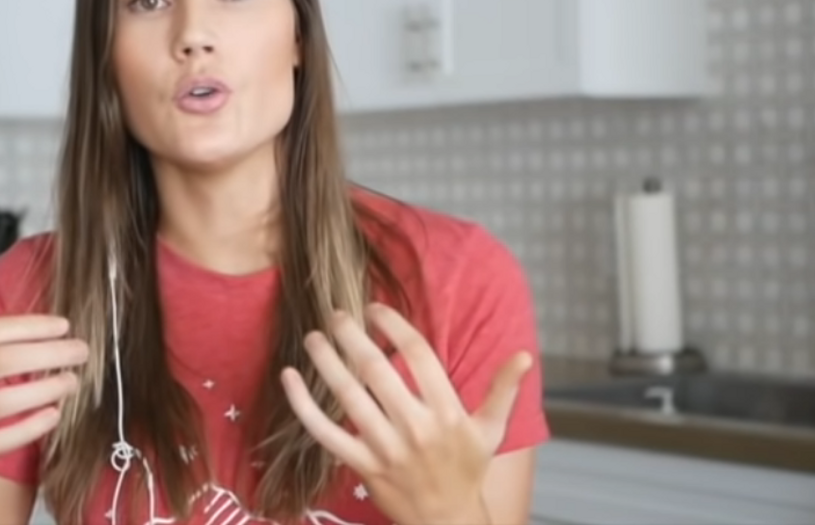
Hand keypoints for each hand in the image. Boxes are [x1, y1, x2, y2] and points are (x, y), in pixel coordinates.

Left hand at [281, 303, 531, 524]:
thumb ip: (503, 389)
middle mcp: (416, 427)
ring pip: (349, 396)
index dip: (394, 327)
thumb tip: (525, 355)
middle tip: (335, 313)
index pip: (419, 356)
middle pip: (377, 370)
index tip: (376, 309)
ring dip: (327, 362)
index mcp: (447, 413)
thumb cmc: (466, 470)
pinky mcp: (362, 465)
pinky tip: (290, 378)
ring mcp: (386, 448)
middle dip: (352, 336)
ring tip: (314, 336)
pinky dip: (303, 405)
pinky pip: (325, 431)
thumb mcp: (491, 430)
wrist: (446, 521)